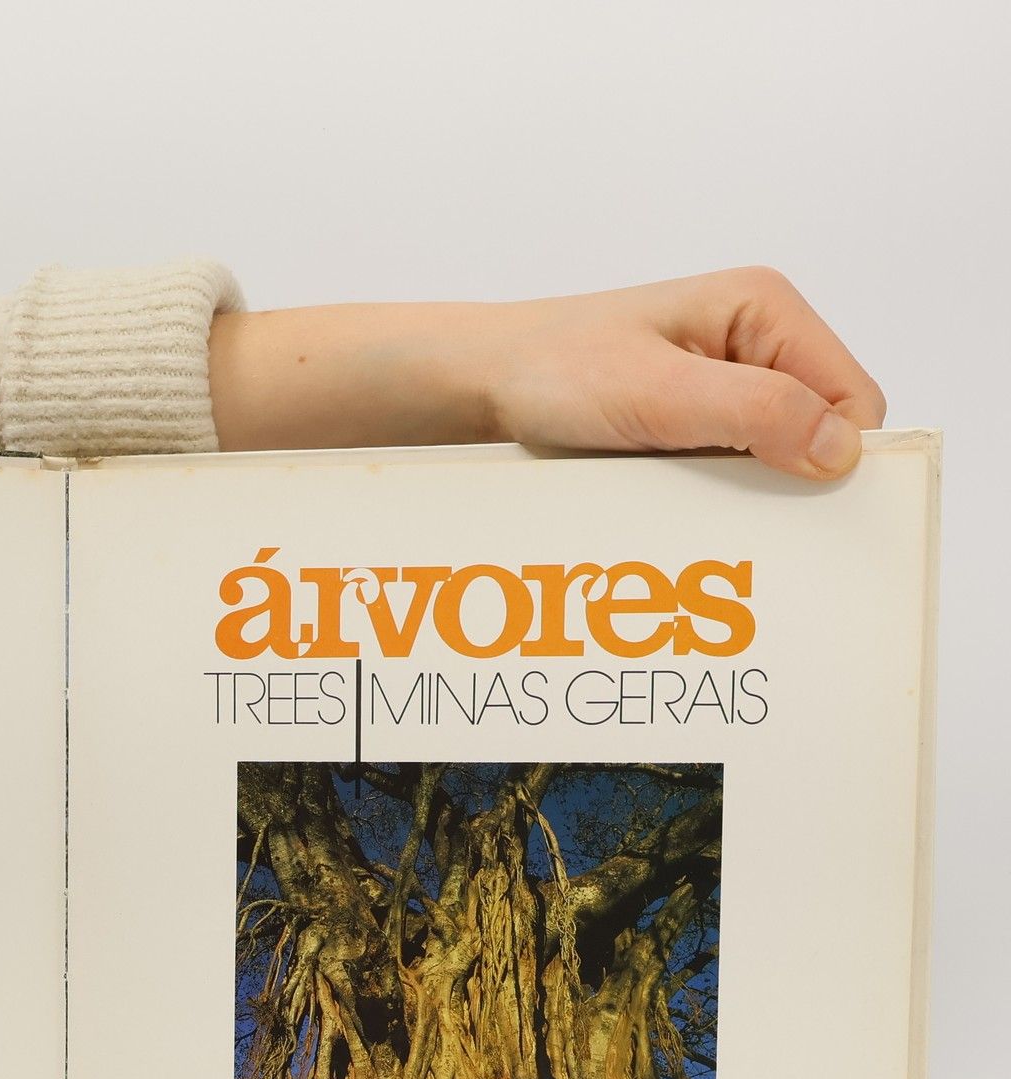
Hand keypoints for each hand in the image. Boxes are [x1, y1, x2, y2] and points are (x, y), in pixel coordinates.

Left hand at [208, 266, 885, 479]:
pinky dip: (712, 495)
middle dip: (791, 478)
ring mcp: (721, 384)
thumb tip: (841, 448)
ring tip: (701, 510)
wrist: (477, 385)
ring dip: (746, 492)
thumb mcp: (658, 394)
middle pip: (820, 430)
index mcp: (763, 309)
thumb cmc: (553, 372)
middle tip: (743, 518)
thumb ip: (753, 413)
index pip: (853, 397)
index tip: (804, 506)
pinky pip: (727, 469)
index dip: (839, 455)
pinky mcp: (688, 422)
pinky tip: (680, 508)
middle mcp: (752, 342)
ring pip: (773, 457)